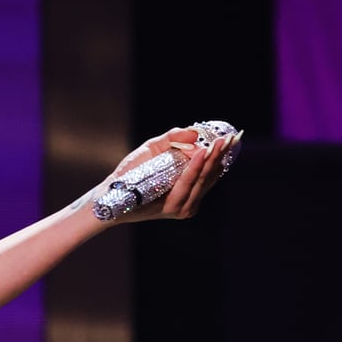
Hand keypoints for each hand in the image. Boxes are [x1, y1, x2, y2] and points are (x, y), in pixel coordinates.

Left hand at [99, 124, 242, 223]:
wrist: (110, 192)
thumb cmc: (132, 172)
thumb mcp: (153, 148)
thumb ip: (172, 138)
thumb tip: (194, 132)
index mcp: (189, 186)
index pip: (211, 170)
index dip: (221, 154)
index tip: (231, 138)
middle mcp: (189, 198)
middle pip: (209, 175)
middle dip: (219, 155)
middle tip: (228, 138)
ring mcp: (183, 206)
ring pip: (200, 180)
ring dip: (209, 161)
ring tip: (215, 145)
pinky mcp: (173, 209)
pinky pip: (186, 186)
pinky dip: (194, 170)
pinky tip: (200, 155)